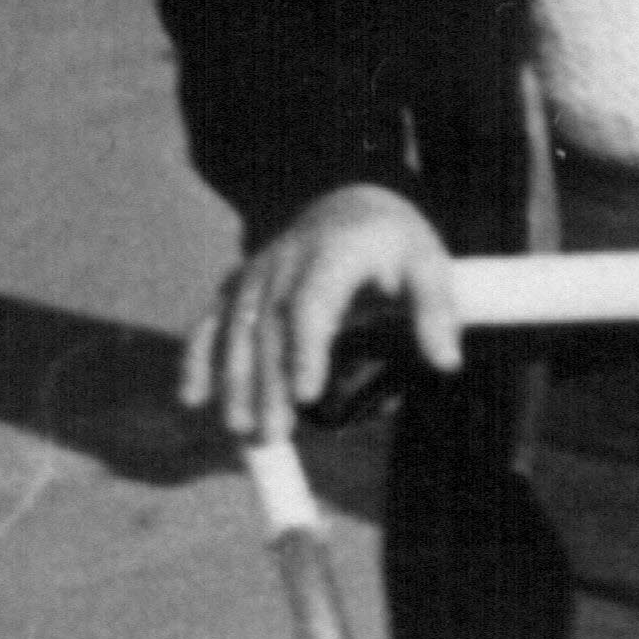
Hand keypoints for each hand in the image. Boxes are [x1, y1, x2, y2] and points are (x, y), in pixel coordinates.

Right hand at [181, 186, 460, 443]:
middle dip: (266, 382)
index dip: (305, 348)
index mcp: (333, 253)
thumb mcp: (428, 264)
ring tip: (242, 430)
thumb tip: (446, 361)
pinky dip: (198, 357)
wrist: (351, 204)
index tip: (307, 394)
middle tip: (273, 434)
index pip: (311, 303)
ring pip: (236, 327)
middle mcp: (285, 260)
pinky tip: (192, 397)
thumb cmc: (394, 243)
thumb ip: (436, 311)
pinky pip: (212, 320)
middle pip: (268, 325)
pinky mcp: (240, 285)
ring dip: (233, 380)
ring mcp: (257, 272)